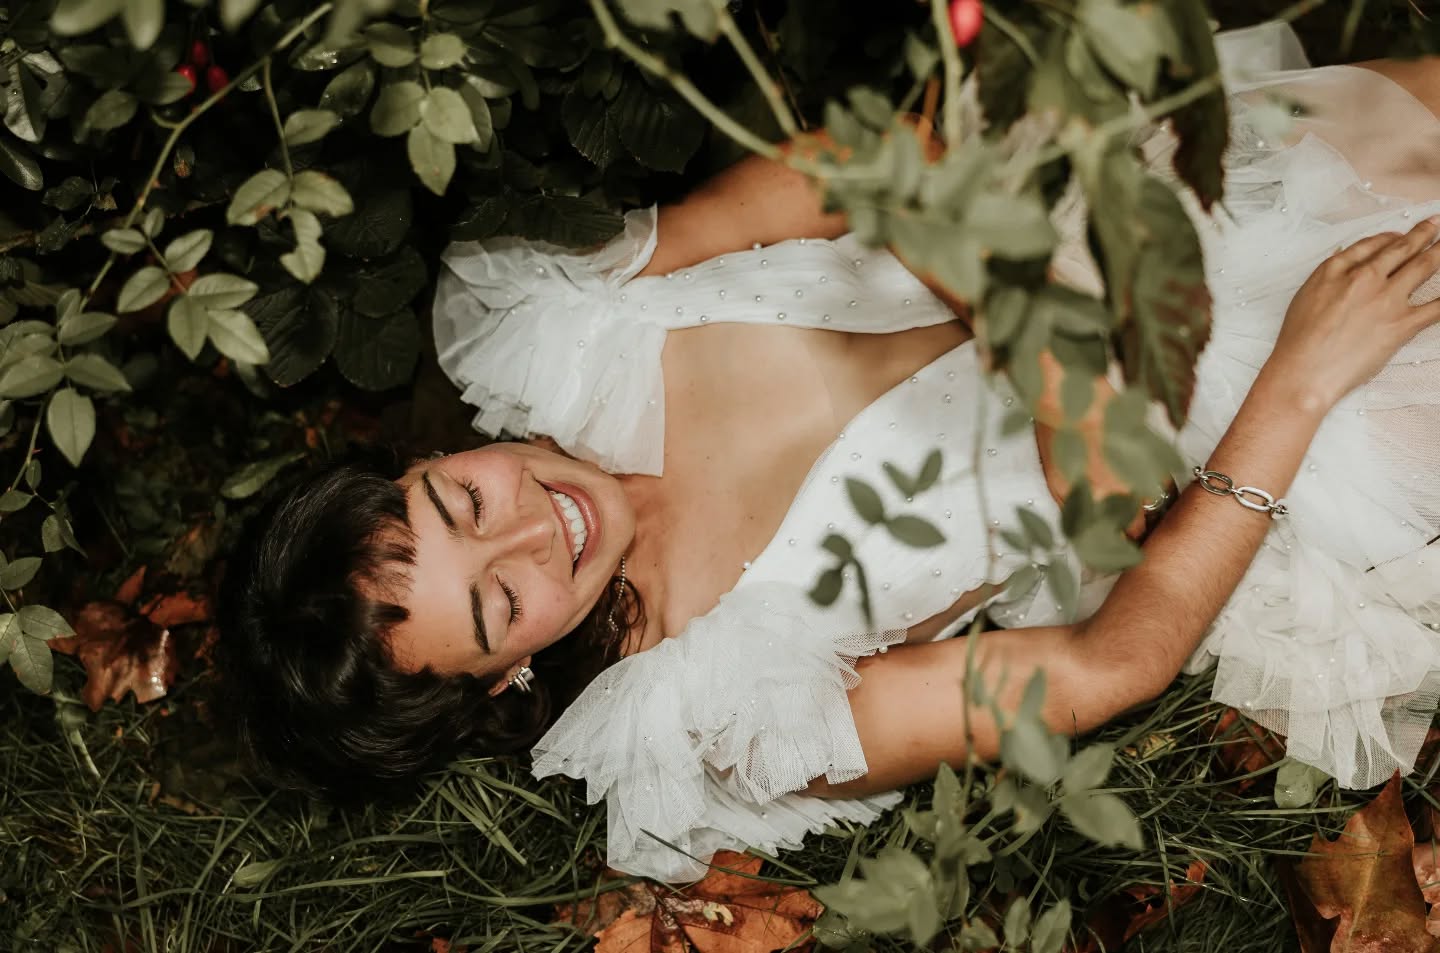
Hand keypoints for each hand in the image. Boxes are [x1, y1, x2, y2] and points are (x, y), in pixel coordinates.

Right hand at [1264, 216, 1439, 409]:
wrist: (1304, 371)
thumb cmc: (1298, 341)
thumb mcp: (1304, 296)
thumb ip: (1329, 276)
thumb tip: (1345, 261)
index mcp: (1337, 269)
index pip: (1371, 245)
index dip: (1390, 237)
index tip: (1400, 236)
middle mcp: (1365, 277)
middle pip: (1402, 248)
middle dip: (1423, 233)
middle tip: (1435, 224)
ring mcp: (1386, 299)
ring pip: (1424, 267)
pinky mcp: (1401, 324)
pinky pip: (1437, 307)